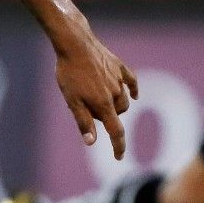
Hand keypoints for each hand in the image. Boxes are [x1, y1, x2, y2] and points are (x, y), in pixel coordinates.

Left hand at [51, 21, 138, 158]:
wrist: (75, 44)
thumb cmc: (69, 73)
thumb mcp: (71, 100)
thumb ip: (83, 121)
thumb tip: (92, 142)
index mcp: (104, 104)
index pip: (116, 131)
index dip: (118, 146)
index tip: (119, 158)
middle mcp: (116, 94)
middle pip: (117, 114)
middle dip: (105, 116)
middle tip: (84, 105)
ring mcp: (120, 80)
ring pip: (123, 100)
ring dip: (114, 103)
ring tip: (92, 93)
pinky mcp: (120, 68)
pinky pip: (131, 82)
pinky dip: (132, 90)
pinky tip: (134, 95)